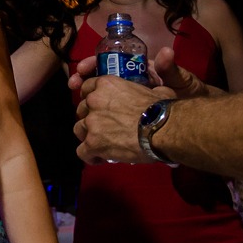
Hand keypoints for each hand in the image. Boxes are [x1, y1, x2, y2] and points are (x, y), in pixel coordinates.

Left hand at [69, 47, 206, 164]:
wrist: (163, 130)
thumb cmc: (162, 109)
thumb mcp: (156, 90)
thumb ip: (147, 89)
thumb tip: (156, 92)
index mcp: (106, 84)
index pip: (87, 88)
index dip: (93, 100)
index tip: (100, 108)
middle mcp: (94, 100)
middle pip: (81, 110)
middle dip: (90, 118)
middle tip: (104, 128)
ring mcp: (91, 122)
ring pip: (79, 130)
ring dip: (89, 136)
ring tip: (102, 144)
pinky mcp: (92, 143)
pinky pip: (82, 152)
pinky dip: (90, 156)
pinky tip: (101, 158)